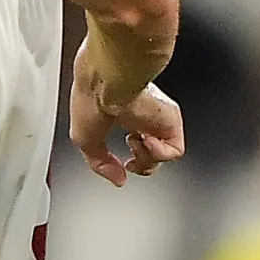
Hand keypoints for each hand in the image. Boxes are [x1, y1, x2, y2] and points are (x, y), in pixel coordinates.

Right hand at [71, 50, 185, 185]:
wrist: (108, 81)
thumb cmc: (92, 98)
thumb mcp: (84, 140)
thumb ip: (99, 163)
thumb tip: (116, 178)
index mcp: (123, 115)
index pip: (136, 140)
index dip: (131, 158)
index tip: (122, 165)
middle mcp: (143, 116)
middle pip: (152, 152)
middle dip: (140, 163)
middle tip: (131, 162)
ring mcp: (158, 117)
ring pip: (164, 152)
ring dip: (147, 158)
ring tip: (136, 144)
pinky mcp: (171, 119)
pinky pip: (175, 149)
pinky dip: (159, 153)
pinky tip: (146, 141)